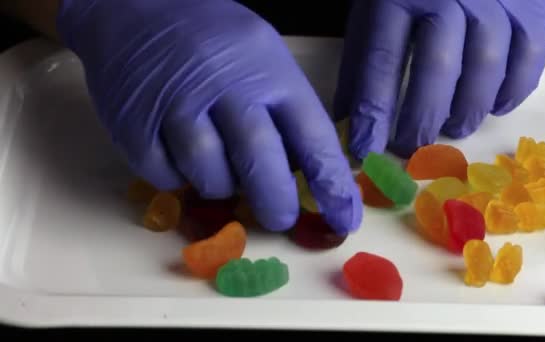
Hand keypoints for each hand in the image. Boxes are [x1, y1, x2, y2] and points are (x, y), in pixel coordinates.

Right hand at [56, 0, 361, 234]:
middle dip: (277, 203)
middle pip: (261, 162)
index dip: (332, 183)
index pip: (312, 135)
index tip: (344, 217)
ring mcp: (176, 106)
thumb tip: (307, 171)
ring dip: (222, 187)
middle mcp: (225, 87)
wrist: (133, 7)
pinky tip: (182, 159)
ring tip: (222, 171)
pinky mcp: (134, 126)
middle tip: (281, 219)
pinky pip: (166, 177)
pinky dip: (179, 180)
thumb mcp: (261, 53)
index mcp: (268, 69)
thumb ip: (284, 107)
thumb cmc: (209, 37)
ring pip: (211, 176)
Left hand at [334, 0, 544, 158]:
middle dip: (422, 119)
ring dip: (468, 110)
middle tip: (412, 148)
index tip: (366, 147)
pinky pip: (530, 56)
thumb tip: (349, 120)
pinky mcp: (532, 6)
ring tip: (454, 129)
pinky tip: (496, 106)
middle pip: (438, 68)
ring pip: (487, 66)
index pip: (382, 60)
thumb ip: (362, 61)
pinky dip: (514, 90)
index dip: (373, 111)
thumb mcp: (375, 9)